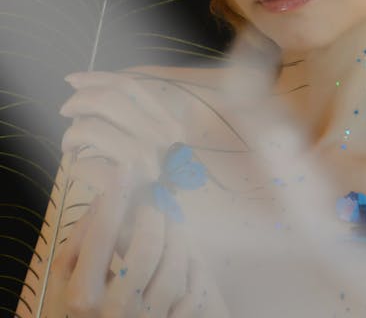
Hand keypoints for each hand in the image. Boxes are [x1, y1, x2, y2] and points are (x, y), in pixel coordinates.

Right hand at [45, 167, 229, 317]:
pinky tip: (190, 256)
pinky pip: (193, 295)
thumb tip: (104, 199)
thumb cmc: (81, 309)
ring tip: (173, 217)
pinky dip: (195, 270)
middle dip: (154, 212)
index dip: (117, 196)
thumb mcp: (64, 281)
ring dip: (178, 235)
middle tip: (156, 192)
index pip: (103, 234)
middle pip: (147, 247)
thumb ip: (79, 242)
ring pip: (175, 268)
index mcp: (84, 294)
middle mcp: (116, 310)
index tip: (128, 166)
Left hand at [60, 70, 182, 195]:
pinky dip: (76, 168)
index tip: (72, 79)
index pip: (130, 87)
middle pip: (108, 99)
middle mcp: (162, 141)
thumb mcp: (159, 151)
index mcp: (171, 126)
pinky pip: (84, 166)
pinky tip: (80, 173)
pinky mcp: (125, 190)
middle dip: (78, 100)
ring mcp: (145, 165)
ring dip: (72, 135)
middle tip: (66, 111)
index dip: (96, 78)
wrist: (173, 239)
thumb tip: (90, 91)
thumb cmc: (162, 194)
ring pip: (91, 129)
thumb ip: (136, 123)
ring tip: (70, 146)